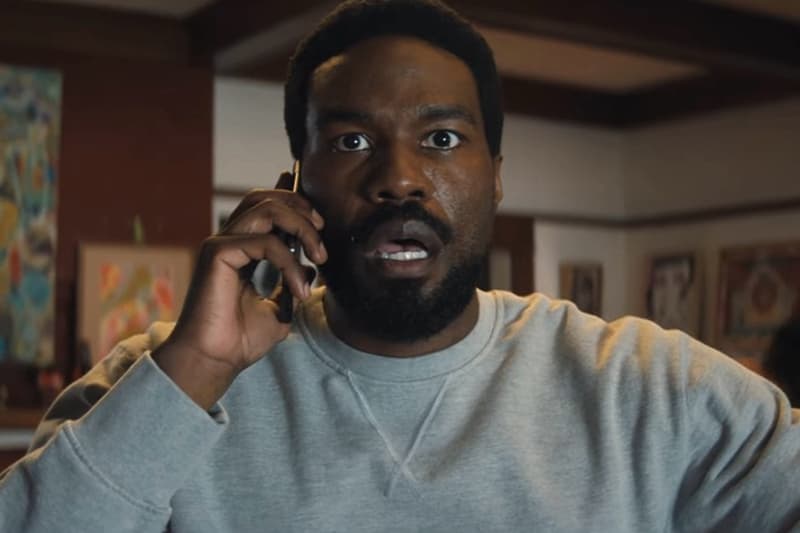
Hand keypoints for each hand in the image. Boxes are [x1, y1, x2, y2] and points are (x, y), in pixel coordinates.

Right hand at [152, 173, 326, 408]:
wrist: (215, 361)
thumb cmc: (240, 341)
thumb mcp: (280, 310)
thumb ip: (293, 284)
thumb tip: (312, 266)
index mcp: (241, 250)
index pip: (266, 208)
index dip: (293, 200)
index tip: (321, 221)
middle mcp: (229, 241)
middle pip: (266, 198)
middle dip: (301, 207)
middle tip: (323, 232)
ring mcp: (221, 243)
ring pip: (267, 208)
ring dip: (302, 226)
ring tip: (320, 255)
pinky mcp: (217, 252)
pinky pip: (266, 243)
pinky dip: (291, 263)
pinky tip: (300, 290)